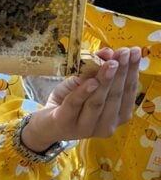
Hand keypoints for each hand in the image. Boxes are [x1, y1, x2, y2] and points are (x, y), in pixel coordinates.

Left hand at [20, 47, 140, 151]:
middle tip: (124, 53)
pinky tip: (91, 82)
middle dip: (121, 72)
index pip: (128, 92)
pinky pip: (76, 105)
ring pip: (98, 101)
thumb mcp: (84, 82)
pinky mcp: (65, 124)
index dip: (132, 71)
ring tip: (111, 63)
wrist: (45, 124)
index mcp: (116, 116)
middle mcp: (106, 126)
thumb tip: (108, 52)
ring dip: (105, 80)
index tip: (135, 52)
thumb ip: (97, 68)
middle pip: (115, 96)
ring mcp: (86, 128)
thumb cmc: (70, 102)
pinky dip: (83, 92)